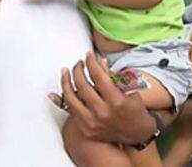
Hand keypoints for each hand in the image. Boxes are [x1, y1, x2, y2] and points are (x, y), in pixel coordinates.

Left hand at [49, 53, 166, 144]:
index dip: (91, 63)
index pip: (98, 76)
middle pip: (83, 85)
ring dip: (66, 82)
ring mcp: (92, 122)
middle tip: (79, 63)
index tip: (88, 55)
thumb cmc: (135, 111)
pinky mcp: (86, 129)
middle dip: (78, 70)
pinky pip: (70, 112)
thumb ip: (111, 77)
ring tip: (66, 72)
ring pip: (72, 98)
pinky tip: (54, 93)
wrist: (137, 135)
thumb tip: (99, 62)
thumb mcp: (127, 91)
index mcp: (116, 101)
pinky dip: (61, 101)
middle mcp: (103, 112)